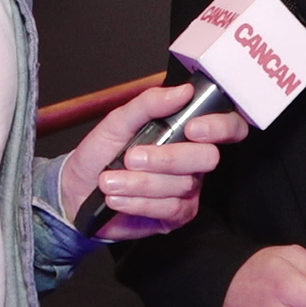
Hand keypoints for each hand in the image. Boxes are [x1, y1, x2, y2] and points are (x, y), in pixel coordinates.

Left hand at [59, 83, 248, 240]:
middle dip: (167, 158)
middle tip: (131, 157)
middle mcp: (192, 160)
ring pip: (182, 185)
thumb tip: (182, 91)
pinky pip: (168, 208)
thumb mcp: (117, 121)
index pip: (227, 127)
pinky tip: (118, 198)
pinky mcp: (176, 216)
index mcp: (185, 132)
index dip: (220, 126)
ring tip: (110, 181)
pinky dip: (138, 202)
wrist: (78, 190)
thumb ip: (148, 103)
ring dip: (140, 183)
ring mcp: (187, 189)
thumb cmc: (100, 154)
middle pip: (206, 158)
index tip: (192, 128)